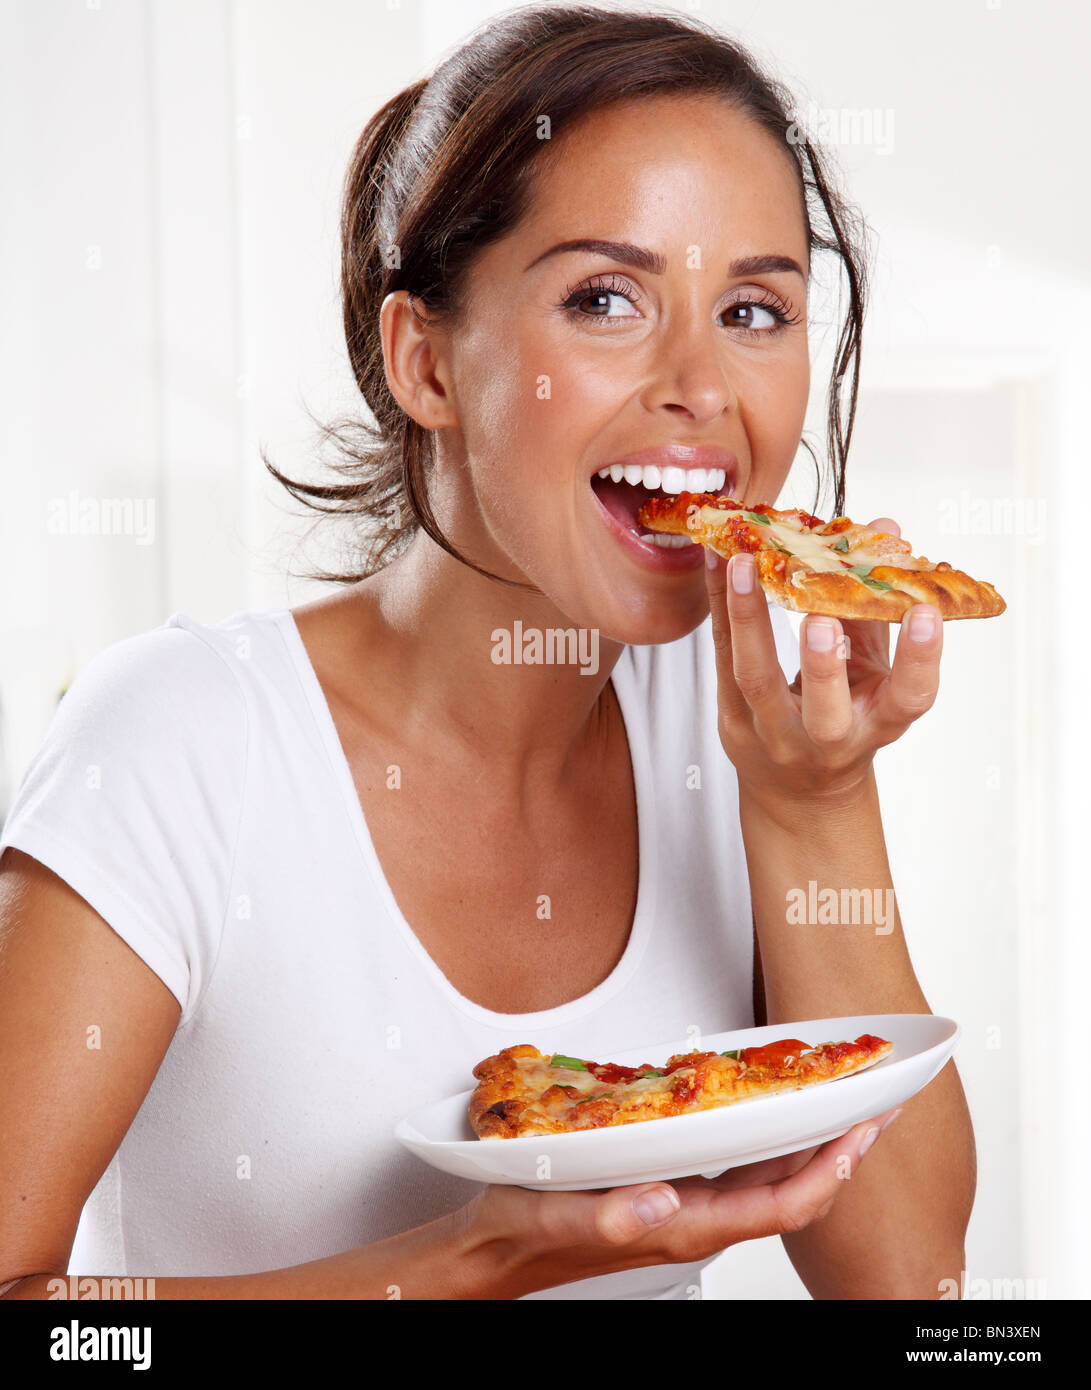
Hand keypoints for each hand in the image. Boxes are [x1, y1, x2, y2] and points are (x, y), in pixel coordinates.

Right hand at [454, 1109, 900, 1297]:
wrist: (497, 1251)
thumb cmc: (523, 1232)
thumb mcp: (556, 1217)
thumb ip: (609, 1215)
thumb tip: (662, 1198)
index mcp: (681, 1224)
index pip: (778, 1205)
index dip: (828, 1172)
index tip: (860, 1133)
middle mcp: (695, 1215)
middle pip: (789, 1189)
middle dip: (839, 1151)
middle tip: (876, 1104)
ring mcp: (686, 1204)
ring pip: (769, 1177)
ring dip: (813, 1144)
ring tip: (843, 1104)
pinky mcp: (670, 1189)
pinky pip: (738, 1167)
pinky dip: (769, 1139)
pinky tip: (773, 1114)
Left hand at [704, 518, 942, 807]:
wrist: (800, 789)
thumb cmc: (847, 716)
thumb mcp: (873, 674)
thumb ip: (876, 606)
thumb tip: (886, 529)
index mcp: (878, 723)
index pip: (909, 698)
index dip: (921, 660)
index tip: (925, 613)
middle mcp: (828, 738)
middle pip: (824, 711)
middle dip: (823, 666)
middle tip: (820, 616)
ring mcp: (775, 734)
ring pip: (756, 682)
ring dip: (749, 620)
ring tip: (741, 565)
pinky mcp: (733, 722)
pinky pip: (723, 661)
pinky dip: (720, 611)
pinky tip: (716, 567)